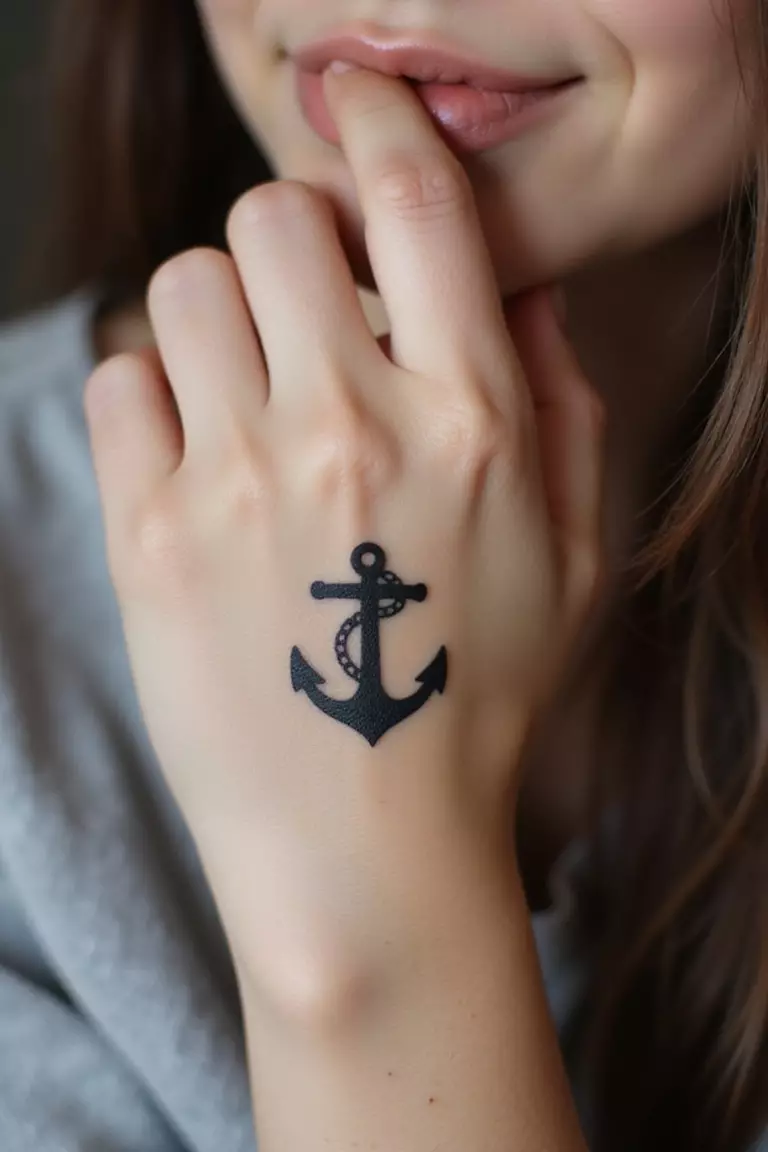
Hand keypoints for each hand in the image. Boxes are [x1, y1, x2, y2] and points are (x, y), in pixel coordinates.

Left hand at [82, 67, 605, 997]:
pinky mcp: (148, 537)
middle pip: (272, 220)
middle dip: (288, 245)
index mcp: (473, 422)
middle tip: (302, 317)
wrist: (363, 845)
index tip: (363, 124)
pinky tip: (194, 459)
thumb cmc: (478, 697)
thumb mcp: (572, 554)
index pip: (419, 205)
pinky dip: (153, 397)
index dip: (383, 133)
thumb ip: (563, 401)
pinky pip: (118, 381)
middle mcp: (352, 429)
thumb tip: (518, 291)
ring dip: (216, 319)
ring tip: (243, 397)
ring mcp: (239, 481)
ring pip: (182, 286)